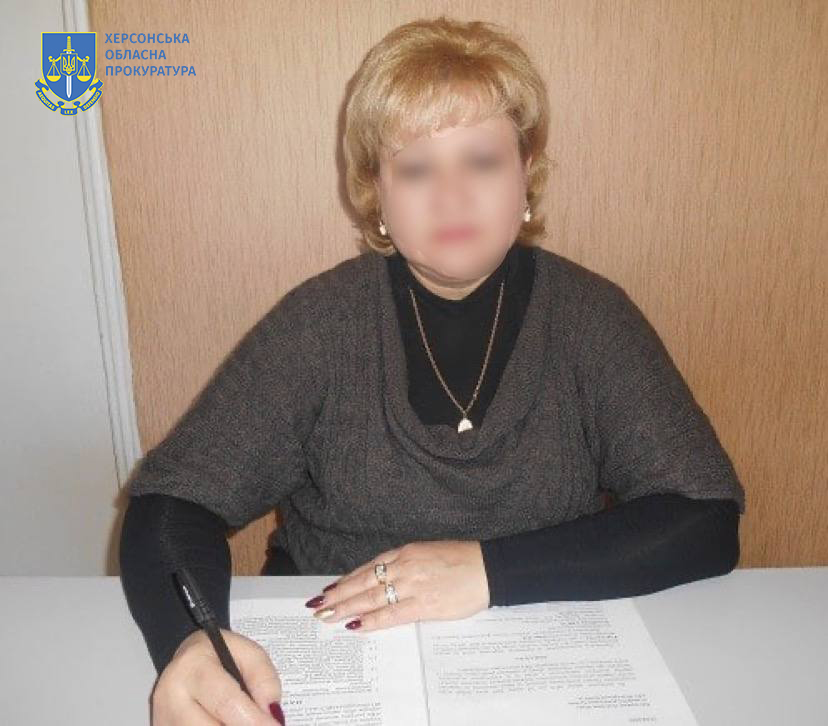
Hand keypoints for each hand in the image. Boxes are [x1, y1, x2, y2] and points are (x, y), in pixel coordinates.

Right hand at [150, 628, 285, 724]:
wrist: (185, 661)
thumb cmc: (218, 655)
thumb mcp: (247, 651)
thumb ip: (263, 676)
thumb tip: (270, 712)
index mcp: (191, 667)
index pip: (226, 702)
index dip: (254, 720)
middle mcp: (170, 698)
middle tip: (265, 724)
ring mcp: (164, 720)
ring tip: (245, 718)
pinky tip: (227, 721)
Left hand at [305, 540, 490, 632]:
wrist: (489, 568)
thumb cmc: (462, 560)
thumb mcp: (428, 552)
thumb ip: (406, 564)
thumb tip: (384, 579)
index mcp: (406, 551)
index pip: (368, 567)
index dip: (347, 579)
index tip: (330, 589)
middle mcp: (405, 566)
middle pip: (364, 582)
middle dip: (339, 595)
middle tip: (319, 606)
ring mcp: (413, 584)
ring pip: (372, 598)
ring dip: (348, 608)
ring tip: (329, 616)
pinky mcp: (425, 604)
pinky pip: (392, 614)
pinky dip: (373, 620)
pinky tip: (357, 625)